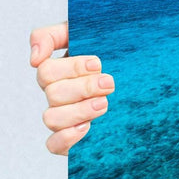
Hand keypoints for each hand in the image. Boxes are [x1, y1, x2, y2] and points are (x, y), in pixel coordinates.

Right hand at [30, 22, 114, 154]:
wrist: (144, 76)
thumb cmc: (112, 51)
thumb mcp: (86, 33)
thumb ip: (52, 35)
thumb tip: (34, 59)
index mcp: (58, 70)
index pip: (46, 69)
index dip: (71, 68)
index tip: (98, 63)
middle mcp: (57, 94)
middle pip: (52, 93)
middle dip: (84, 87)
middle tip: (109, 83)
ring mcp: (63, 117)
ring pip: (51, 118)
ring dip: (79, 110)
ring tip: (104, 103)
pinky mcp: (70, 139)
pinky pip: (53, 145)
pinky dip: (67, 137)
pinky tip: (87, 127)